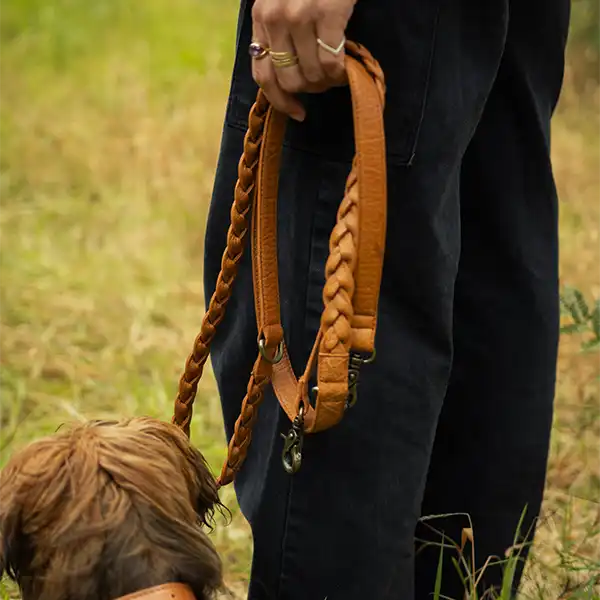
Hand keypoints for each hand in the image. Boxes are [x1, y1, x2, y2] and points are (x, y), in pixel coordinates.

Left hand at [251, 0, 356, 121]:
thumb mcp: (282, 3)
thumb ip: (279, 33)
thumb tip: (290, 76)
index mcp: (261, 18)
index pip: (262, 75)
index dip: (280, 102)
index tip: (298, 113)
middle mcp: (275, 19)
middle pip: (289, 82)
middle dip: (310, 90)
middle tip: (325, 81)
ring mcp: (300, 16)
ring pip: (311, 76)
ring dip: (328, 82)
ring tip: (338, 72)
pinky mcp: (327, 13)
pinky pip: (331, 64)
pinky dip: (341, 73)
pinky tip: (347, 67)